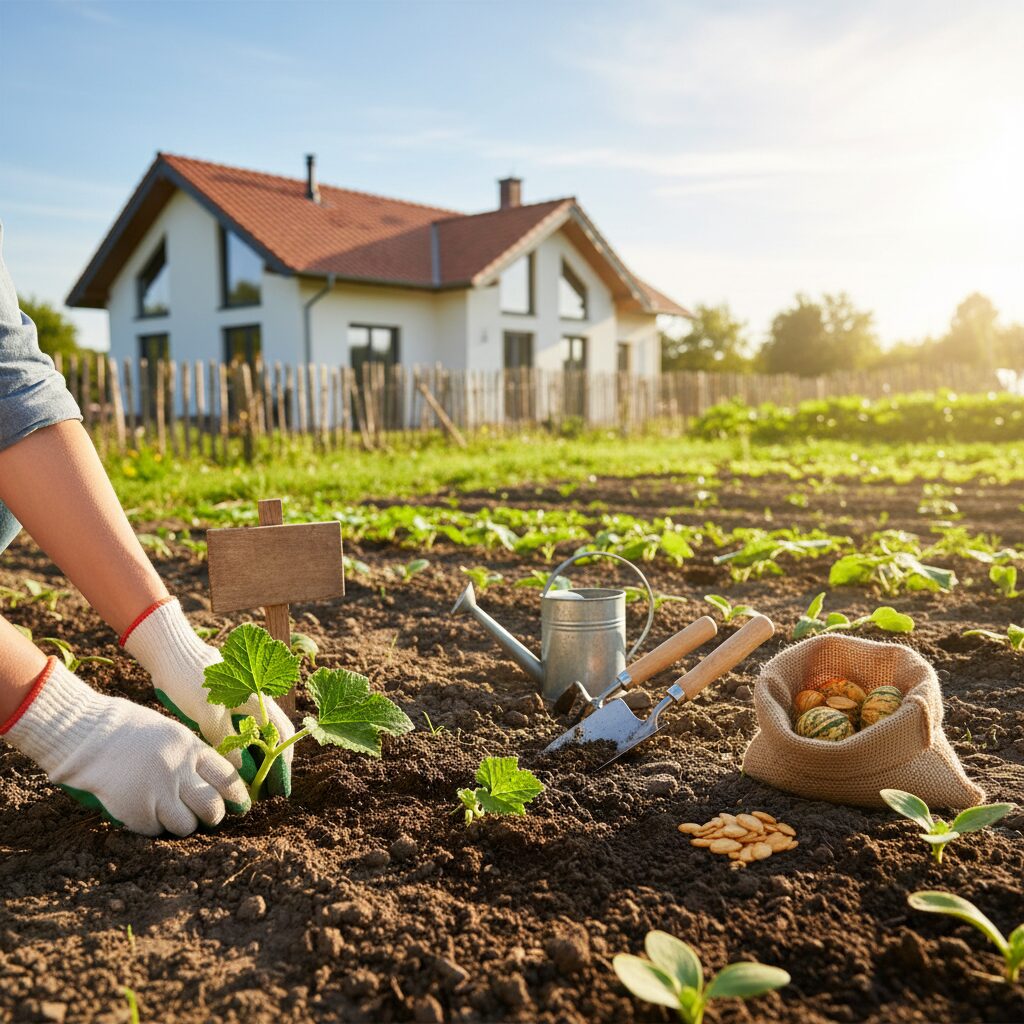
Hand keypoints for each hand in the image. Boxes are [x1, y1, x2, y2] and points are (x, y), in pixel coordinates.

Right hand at [2, 660, 250, 836]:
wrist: (92, 736)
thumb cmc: (134, 733)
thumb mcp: (174, 735)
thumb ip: (195, 758)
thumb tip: (218, 784)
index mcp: (192, 749)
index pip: (228, 778)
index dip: (237, 796)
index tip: (240, 805)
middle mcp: (179, 772)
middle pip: (212, 808)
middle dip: (213, 817)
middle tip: (207, 817)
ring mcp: (158, 793)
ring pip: (186, 826)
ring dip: (182, 824)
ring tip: (170, 813)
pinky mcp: (136, 811)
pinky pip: (156, 831)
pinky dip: (153, 826)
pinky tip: (144, 810)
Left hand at [124, 599, 293, 797]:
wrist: (169, 653)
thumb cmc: (191, 677)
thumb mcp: (208, 711)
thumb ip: (227, 740)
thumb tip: (244, 775)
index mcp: (258, 699)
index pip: (281, 735)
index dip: (283, 763)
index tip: (280, 790)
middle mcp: (252, 703)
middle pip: (269, 740)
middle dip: (270, 768)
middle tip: (265, 796)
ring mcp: (236, 707)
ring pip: (251, 741)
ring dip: (252, 764)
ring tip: (249, 790)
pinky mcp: (219, 711)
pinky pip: (234, 738)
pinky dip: (235, 755)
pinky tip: (229, 772)